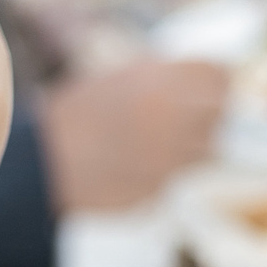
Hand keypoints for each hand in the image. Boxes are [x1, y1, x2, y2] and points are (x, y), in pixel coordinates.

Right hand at [40, 59, 228, 213]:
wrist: (44, 163)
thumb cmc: (79, 115)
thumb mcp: (123, 77)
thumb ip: (167, 77)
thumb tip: (209, 80)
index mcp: (164, 81)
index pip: (222, 76)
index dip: (216, 82)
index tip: (210, 87)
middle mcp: (175, 117)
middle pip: (221, 113)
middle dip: (210, 114)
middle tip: (188, 116)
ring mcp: (171, 158)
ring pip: (206, 150)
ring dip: (191, 146)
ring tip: (155, 142)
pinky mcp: (162, 189)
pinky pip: (179, 176)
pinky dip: (165, 171)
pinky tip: (136, 164)